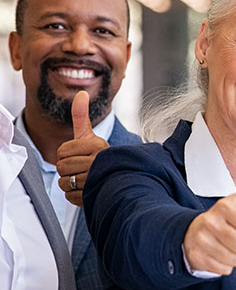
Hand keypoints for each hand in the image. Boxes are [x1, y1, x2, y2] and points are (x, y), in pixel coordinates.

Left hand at [56, 91, 108, 206]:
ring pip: (65, 183)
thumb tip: (81, 92)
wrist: (119, 177)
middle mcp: (99, 162)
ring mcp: (98, 179)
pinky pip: (71, 197)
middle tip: (80, 168)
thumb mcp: (89, 136)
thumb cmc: (99, 156)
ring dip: (69, 184)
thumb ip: (81, 115)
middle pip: (62, 167)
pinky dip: (74, 195)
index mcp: (97, 145)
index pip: (62, 151)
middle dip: (66, 169)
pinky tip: (86, 190)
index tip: (78, 155)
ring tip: (83, 179)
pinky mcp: (96, 195)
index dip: (65, 154)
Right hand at [183, 159, 235, 274]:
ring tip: (228, 244)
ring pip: (234, 259)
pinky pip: (223, 269)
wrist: (201, 231)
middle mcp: (209, 220)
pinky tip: (218, 253)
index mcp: (225, 206)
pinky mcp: (195, 255)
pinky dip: (225, 265)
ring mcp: (200, 238)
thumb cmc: (233, 217)